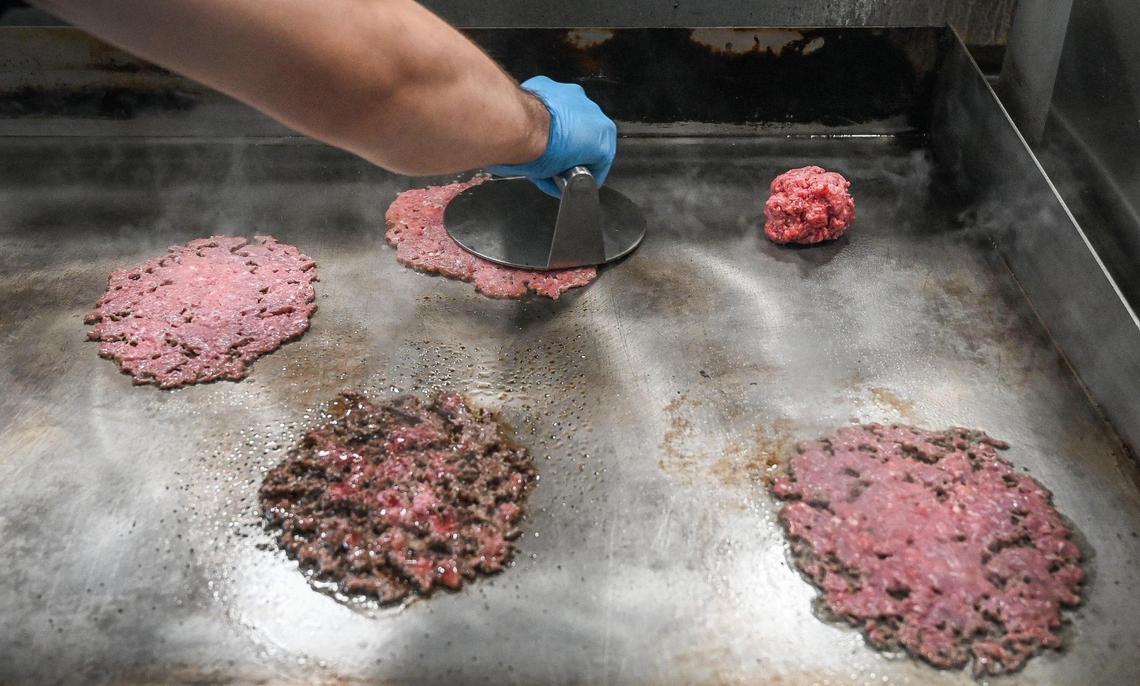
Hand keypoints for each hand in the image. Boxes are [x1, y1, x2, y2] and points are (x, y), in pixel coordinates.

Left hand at [488, 76, 616, 196]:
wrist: (515, 128)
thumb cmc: (537, 150)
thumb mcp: (552, 178)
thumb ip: (562, 180)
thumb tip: (555, 181)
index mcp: (602, 136)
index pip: (599, 163)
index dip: (582, 177)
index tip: (570, 182)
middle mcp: (593, 111)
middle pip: (585, 137)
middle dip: (572, 151)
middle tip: (553, 164)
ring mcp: (573, 95)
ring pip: (570, 118)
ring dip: (560, 130)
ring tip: (541, 144)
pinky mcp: (552, 85)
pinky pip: (551, 104)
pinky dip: (544, 114)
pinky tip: (532, 126)